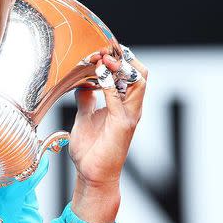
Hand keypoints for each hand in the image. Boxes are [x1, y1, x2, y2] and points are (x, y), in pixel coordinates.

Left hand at [68, 47, 148, 222]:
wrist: (92, 174)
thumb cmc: (91, 149)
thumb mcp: (84, 116)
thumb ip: (87, 99)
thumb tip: (82, 83)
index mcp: (123, 103)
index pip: (129, 71)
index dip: (117, 56)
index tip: (98, 48)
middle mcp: (130, 107)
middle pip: (139, 71)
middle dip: (121, 56)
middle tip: (101, 50)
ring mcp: (129, 115)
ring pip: (138, 81)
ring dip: (119, 66)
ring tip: (102, 59)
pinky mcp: (123, 125)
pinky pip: (119, 99)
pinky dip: (108, 85)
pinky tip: (96, 77)